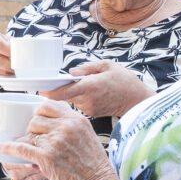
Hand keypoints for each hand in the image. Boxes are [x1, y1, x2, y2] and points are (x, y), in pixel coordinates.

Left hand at [0, 100, 120, 179]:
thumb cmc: (96, 170)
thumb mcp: (90, 140)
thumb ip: (74, 129)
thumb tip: (57, 126)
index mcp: (78, 120)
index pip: (51, 105)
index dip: (40, 113)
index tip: (37, 121)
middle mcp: (67, 127)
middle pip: (36, 118)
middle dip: (31, 129)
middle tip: (32, 140)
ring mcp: (56, 141)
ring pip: (29, 133)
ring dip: (24, 141)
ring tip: (24, 149)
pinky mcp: (46, 157)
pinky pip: (21, 148)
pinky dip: (9, 148)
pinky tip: (2, 148)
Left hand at [40, 60, 154, 117]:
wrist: (139, 101)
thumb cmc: (126, 82)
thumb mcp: (108, 65)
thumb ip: (87, 68)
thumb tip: (71, 72)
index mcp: (90, 86)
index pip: (64, 92)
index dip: (50, 92)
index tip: (41, 90)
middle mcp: (88, 100)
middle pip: (66, 95)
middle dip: (64, 88)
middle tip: (67, 81)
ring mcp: (90, 109)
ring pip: (73, 99)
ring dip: (75, 93)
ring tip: (89, 85)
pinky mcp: (93, 114)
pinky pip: (81, 104)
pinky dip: (82, 98)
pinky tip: (94, 93)